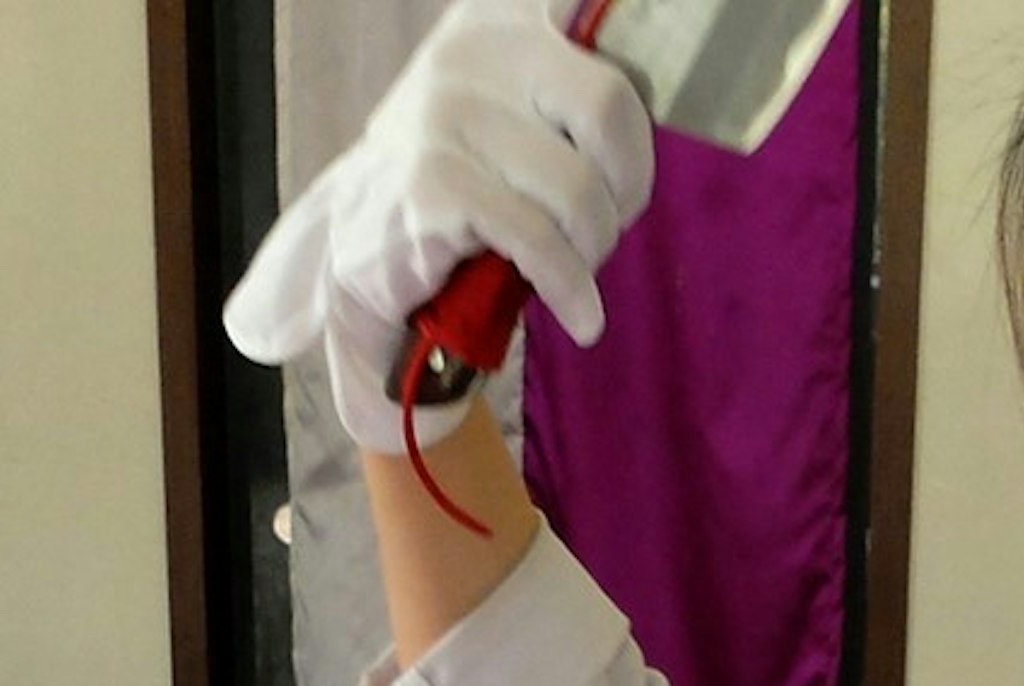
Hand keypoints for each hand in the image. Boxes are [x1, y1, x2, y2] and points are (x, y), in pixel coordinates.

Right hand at [223, 0, 657, 453]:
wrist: (364, 252)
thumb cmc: (462, 183)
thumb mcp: (511, 111)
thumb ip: (571, 90)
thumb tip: (659, 102)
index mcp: (501, 18)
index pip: (596, 19)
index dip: (636, 86)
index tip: (636, 149)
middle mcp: (471, 52)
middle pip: (609, 108)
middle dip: (629, 186)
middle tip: (613, 222)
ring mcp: (445, 116)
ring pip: (578, 187)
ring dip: (595, 246)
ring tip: (579, 270)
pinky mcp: (433, 186)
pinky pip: (537, 239)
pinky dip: (570, 288)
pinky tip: (581, 316)